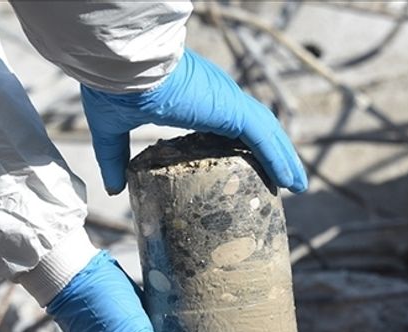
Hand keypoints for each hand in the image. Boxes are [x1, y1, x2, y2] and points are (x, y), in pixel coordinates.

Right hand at [81, 48, 307, 194]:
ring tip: (296, 184)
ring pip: (267, 133)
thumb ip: (115, 158)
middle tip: (283, 181)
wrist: (120, 65)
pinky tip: (291, 181)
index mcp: (193, 100)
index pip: (227, 125)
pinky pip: (265, 138)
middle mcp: (217, 98)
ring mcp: (228, 102)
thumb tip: (112, 189)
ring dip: (284, 159)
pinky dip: (280, 159)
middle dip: (273, 154)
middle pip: (255, 129)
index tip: (248, 167)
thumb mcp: (111, 129)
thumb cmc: (113, 87)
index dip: (241, 146)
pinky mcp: (233, 109)